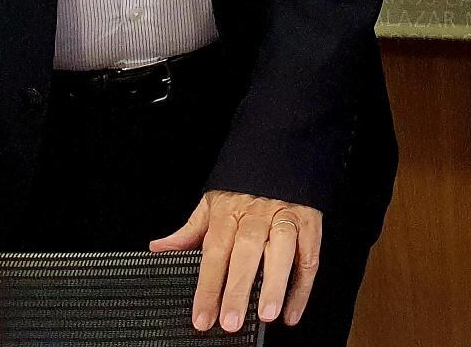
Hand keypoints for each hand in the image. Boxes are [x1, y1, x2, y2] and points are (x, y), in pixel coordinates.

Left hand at [151, 190, 323, 332]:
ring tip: (267, 313)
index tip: (202, 316)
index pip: (215, 251)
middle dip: (239, 288)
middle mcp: (258, 214)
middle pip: (248, 251)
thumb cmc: (245, 186)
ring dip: (275, 283)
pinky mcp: (311, 222)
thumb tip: (159, 248)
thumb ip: (190, 230)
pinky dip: (303, 286)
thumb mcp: (213, 201)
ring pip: (282, 250)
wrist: (283, 150)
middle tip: (231, 320)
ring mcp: (287, 215)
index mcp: (230, 211)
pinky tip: (291, 311)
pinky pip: (309, 255)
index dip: (208, 286)